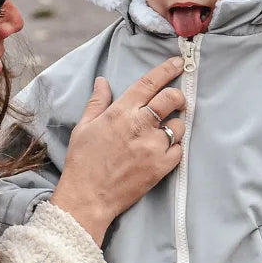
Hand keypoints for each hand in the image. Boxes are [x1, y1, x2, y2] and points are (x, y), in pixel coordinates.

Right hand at [52, 57, 186, 244]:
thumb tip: (103, 81)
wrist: (88, 198)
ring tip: (162, 134)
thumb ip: (97, 102)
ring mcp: (153, 146)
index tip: (179, 64)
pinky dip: (173, 149)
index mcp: (121, 112)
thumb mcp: (84, 127)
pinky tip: (161, 152)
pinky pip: (179, 150)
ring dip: (174, 126)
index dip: (168, 70)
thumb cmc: (82, 162)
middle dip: (178, 96)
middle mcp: (140, 125)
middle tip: (176, 102)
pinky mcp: (161, 167)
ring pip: (178, 126)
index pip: (150, 83)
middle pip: (172, 99)